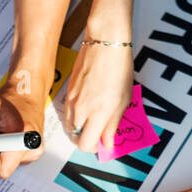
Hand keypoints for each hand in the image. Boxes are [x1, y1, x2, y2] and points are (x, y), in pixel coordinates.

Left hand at [0, 85, 45, 178]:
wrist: (27, 92)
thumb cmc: (10, 98)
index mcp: (25, 140)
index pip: (1, 168)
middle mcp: (32, 151)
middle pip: (1, 166)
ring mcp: (33, 153)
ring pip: (3, 163)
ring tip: (1, 130)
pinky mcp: (30, 153)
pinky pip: (8, 158)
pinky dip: (2, 149)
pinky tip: (6, 134)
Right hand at [65, 41, 132, 155]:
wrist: (104, 43)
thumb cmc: (118, 67)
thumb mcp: (123, 100)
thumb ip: (114, 124)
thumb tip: (108, 142)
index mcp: (98, 114)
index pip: (86, 145)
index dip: (95, 147)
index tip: (104, 143)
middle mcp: (82, 110)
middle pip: (76, 138)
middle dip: (87, 140)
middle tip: (100, 133)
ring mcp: (72, 101)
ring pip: (70, 126)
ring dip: (81, 128)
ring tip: (94, 119)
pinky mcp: (68, 92)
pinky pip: (69, 113)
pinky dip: (77, 116)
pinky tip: (88, 107)